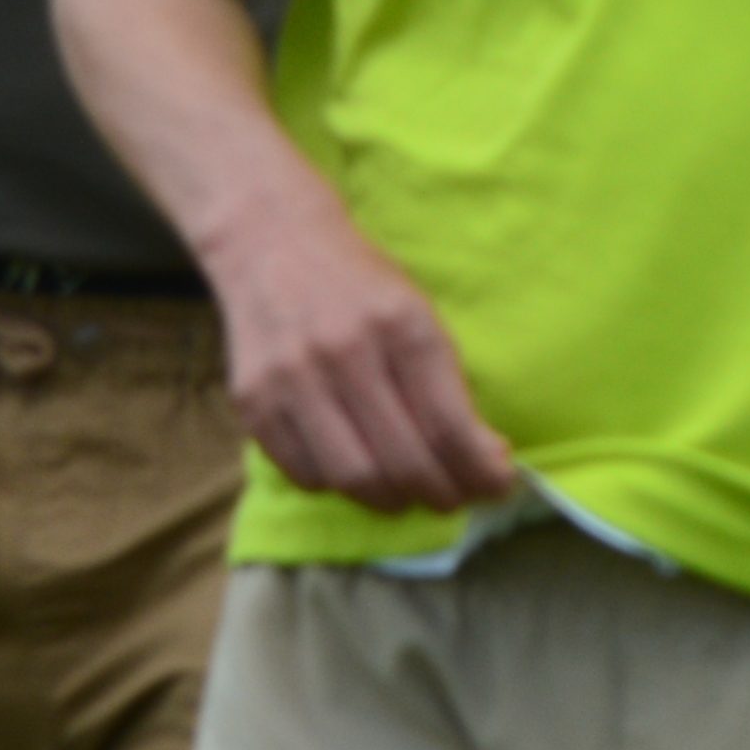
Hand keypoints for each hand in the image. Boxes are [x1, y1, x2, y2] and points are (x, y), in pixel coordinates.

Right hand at [204, 200, 519, 514]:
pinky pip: (304, 473)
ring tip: (408, 496)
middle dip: (440, 493)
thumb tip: (485, 461)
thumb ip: (449, 386)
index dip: (478, 470)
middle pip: (402, 460)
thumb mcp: (419, 315)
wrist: (273, 247)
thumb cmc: (361, 287)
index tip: (496, 486)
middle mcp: (345, 352)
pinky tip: (357, 473)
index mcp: (401, 326)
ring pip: (352, 477)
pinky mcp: (253, 403)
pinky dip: (339, 487)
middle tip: (453, 499)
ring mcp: (292, 379)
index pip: (448, 424)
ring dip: (391, 501)